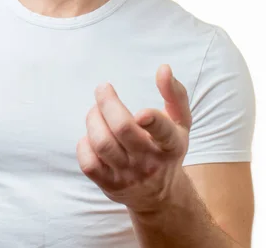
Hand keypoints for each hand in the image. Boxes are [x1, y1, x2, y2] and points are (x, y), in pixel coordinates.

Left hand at [76, 64, 191, 214]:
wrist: (160, 195)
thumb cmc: (167, 148)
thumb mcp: (181, 123)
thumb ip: (174, 93)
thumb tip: (163, 68)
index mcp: (171, 144)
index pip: (163, 132)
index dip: (152, 121)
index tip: (141, 112)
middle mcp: (150, 161)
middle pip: (122, 129)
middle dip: (107, 102)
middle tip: (103, 89)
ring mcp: (128, 175)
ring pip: (102, 143)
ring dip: (93, 118)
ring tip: (96, 110)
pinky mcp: (110, 185)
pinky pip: (88, 163)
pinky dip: (84, 144)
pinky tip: (91, 136)